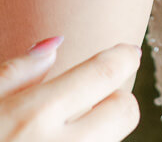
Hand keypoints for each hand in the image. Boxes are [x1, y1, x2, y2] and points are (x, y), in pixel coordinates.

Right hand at [0, 39, 140, 140]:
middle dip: (117, 99)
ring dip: (102, 128)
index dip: (124, 57)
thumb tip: (54, 44)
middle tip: (93, 97)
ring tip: (68, 127)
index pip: (103, 75)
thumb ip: (16, 73)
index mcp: (35, 115)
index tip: (130, 51)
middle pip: (125, 113)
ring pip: (112, 138)